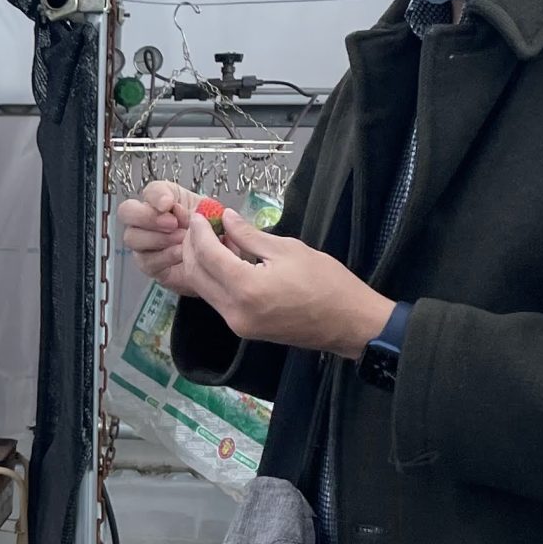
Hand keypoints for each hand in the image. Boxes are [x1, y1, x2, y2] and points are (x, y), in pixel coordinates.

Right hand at [115, 179, 206, 295]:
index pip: (149, 190)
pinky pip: (146, 260)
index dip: (156, 196)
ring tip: (182, 241)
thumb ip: (191, 205)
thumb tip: (173, 207)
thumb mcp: (209, 210)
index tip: (168, 203)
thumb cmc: (210, 231)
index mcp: (163, 200)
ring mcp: (144, 242)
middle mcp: (147, 219)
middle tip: (172, 223)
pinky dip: (165, 257)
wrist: (218, 257)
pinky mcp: (148, 264)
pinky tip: (181, 255)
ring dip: (158, 238)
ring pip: (132, 237)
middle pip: (126, 211)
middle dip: (148, 217)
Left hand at [181, 210, 396, 360]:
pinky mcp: (243, 328)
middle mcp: (234, 311)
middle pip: (196, 274)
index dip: (200, 232)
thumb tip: (227, 219)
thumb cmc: (327, 283)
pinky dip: (215, 277)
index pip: (207, 255)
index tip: (200, 215)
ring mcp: (237, 324)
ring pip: (203, 288)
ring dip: (202, 262)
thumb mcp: (288, 249)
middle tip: (201, 225)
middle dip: (193, 246)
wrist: (349, 323)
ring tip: (213, 238)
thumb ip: (250, 235)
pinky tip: (226, 258)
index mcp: (246, 289)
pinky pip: (218, 299)